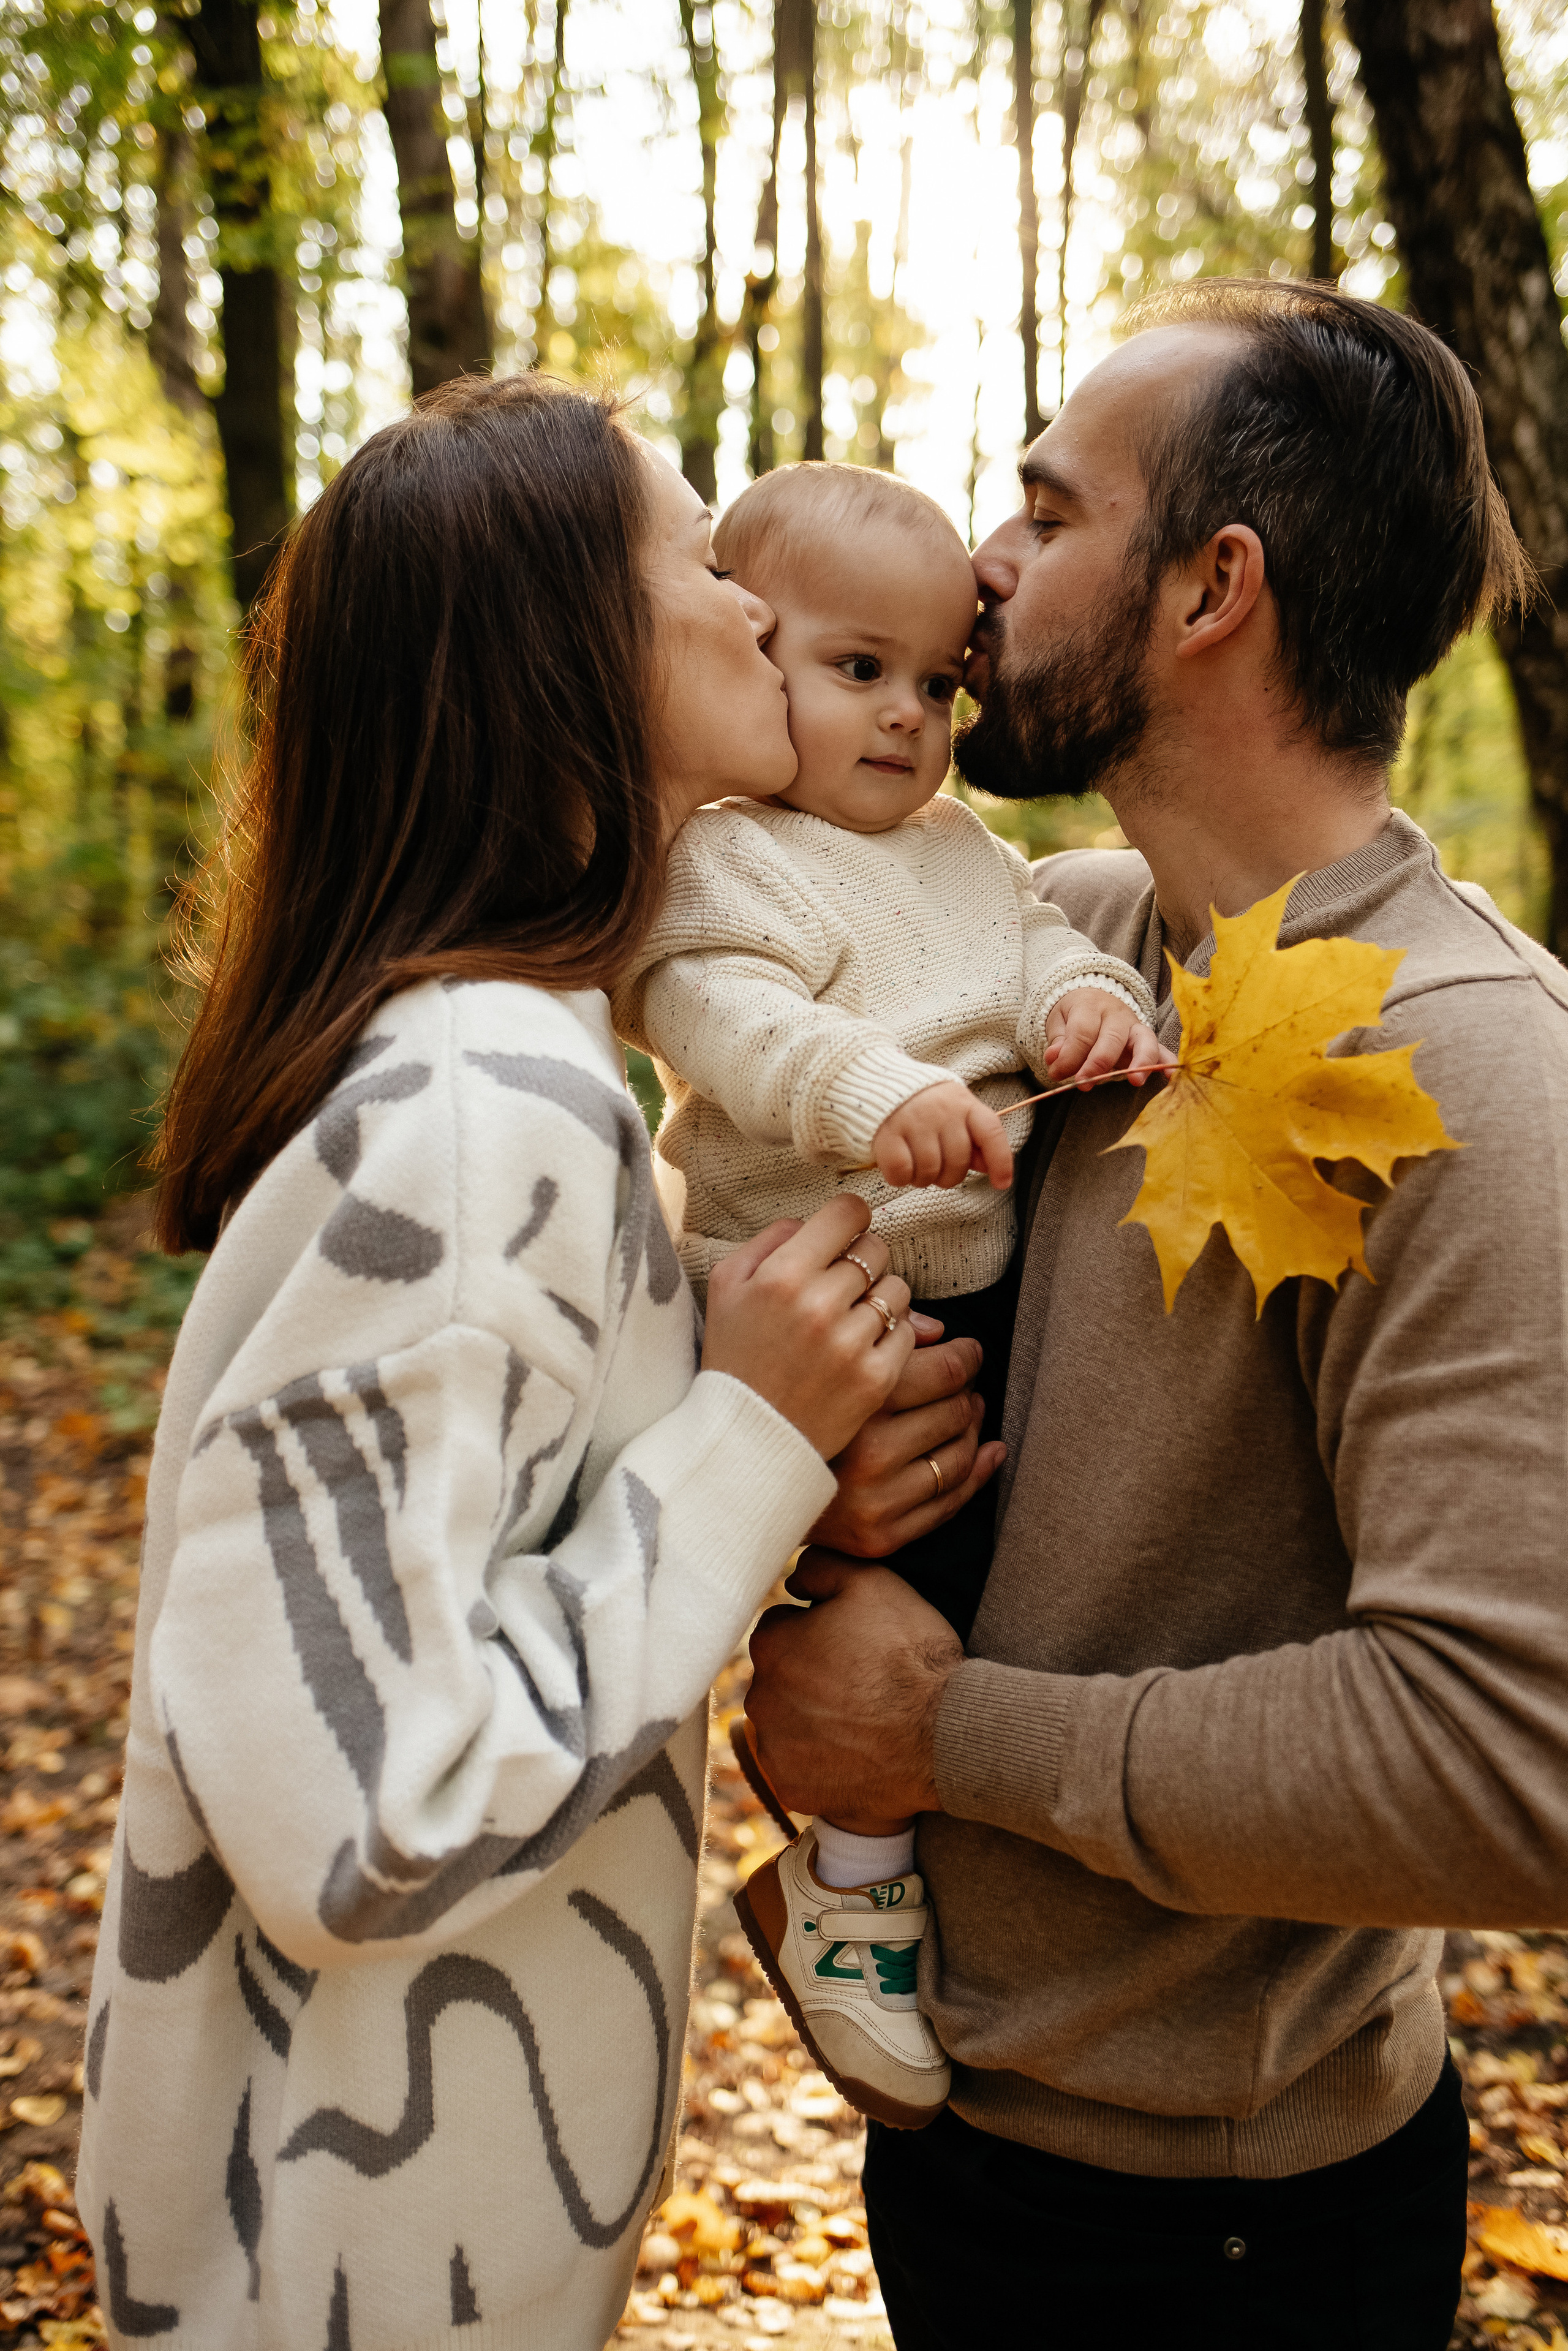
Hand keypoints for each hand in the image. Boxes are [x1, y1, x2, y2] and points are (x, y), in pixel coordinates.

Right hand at [701, 1195, 913, 1458]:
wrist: (745, 1436)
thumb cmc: (734, 1355)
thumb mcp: (727, 1285)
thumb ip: (770, 1239)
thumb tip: (815, 1222)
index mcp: (782, 1274)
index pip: (847, 1212)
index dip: (849, 1220)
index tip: (844, 1235)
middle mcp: (819, 1304)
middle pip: (876, 1249)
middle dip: (862, 1262)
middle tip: (840, 1287)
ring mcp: (850, 1344)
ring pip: (898, 1290)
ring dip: (880, 1299)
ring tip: (850, 1320)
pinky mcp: (875, 1378)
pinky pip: (908, 1333)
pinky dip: (889, 1337)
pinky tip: (859, 1349)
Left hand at [746, 1553, 960, 1826]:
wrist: (944, 1736)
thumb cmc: (910, 1655)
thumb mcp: (873, 1583)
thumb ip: (822, 1566)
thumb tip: (794, 1578)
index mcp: (773, 1645)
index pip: (781, 1627)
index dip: (817, 1630)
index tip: (850, 1643)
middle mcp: (760, 1698)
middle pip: (779, 1677)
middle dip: (808, 1675)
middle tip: (859, 1681)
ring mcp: (773, 1748)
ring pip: (783, 1722)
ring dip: (809, 1718)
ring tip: (860, 1719)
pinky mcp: (790, 1788)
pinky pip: (795, 1767)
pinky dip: (817, 1761)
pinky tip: (853, 1752)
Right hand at [809, 1328, 1004, 1556]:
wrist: (750, 1482)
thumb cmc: (795, 1408)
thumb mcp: (829, 1360)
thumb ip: (882, 1337)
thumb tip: (941, 1332)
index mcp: (858, 1401)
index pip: (946, 1372)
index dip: (966, 1356)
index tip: (968, 1351)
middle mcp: (869, 1453)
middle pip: (957, 1411)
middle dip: (967, 1392)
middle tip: (961, 1384)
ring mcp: (877, 1499)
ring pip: (960, 1456)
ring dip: (973, 1429)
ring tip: (966, 1412)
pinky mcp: (882, 1535)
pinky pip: (951, 1501)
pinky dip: (980, 1472)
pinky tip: (989, 1450)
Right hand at [872, 1081, 1012, 1191]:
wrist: (877, 1080)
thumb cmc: (923, 1102)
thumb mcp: (955, 1110)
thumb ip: (973, 1137)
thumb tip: (989, 1167)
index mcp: (964, 1103)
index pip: (991, 1133)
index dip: (1001, 1162)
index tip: (1002, 1183)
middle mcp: (941, 1111)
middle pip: (958, 1162)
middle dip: (949, 1177)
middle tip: (937, 1171)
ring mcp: (913, 1121)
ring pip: (929, 1171)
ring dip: (923, 1179)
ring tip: (916, 1166)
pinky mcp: (886, 1132)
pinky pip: (901, 1171)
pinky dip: (900, 1178)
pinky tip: (899, 1169)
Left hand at [1044, 990, 1172, 1086]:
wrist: (1092, 996)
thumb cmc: (1074, 1014)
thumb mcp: (1058, 1021)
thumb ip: (1057, 1041)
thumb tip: (1054, 1058)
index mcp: (1090, 1006)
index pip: (1082, 1032)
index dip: (1070, 1056)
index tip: (1057, 1074)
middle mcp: (1116, 1014)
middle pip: (1112, 1037)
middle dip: (1098, 1063)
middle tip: (1084, 1083)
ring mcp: (1134, 1026)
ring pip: (1143, 1040)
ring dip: (1140, 1061)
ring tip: (1135, 1080)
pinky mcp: (1146, 1040)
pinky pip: (1161, 1049)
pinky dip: (1168, 1063)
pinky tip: (1171, 1076)